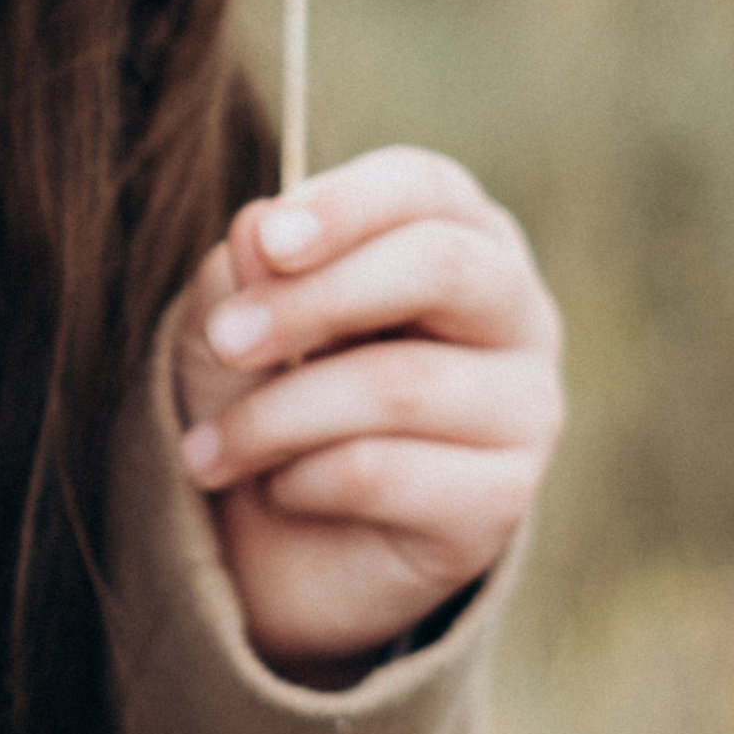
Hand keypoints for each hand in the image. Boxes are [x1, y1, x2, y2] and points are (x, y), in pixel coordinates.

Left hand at [169, 146, 562, 678]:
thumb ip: (250, 271)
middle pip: (440, 266)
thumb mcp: (237, 322)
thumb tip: (257, 224)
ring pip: (398, 384)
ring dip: (275, 417)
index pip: (426, 186)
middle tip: (223, 341)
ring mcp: (524, 408)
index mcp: (460, 237)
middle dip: (312, 300)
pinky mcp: (502, 500)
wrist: (286, 547)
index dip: (346, 205)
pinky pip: (386, 472)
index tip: (268, 242)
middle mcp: (516, 313)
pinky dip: (304, 480)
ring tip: (209, 450)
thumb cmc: (271, 398)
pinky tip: (281, 490)